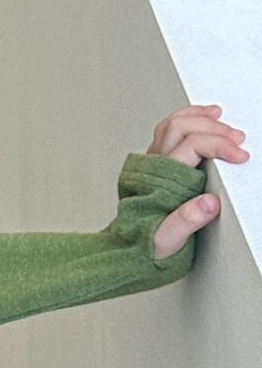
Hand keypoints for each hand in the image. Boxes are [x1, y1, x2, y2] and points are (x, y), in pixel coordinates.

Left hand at [147, 104, 247, 261]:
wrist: (128, 251)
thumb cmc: (147, 245)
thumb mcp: (167, 240)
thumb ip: (187, 221)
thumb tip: (209, 203)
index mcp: (160, 180)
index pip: (192, 146)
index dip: (219, 145)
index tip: (240, 155)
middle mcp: (154, 167)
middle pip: (181, 128)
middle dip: (213, 128)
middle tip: (236, 138)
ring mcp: (153, 164)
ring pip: (171, 126)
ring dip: (197, 117)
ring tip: (218, 116)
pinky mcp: (157, 167)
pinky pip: (168, 133)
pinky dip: (187, 121)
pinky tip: (200, 120)